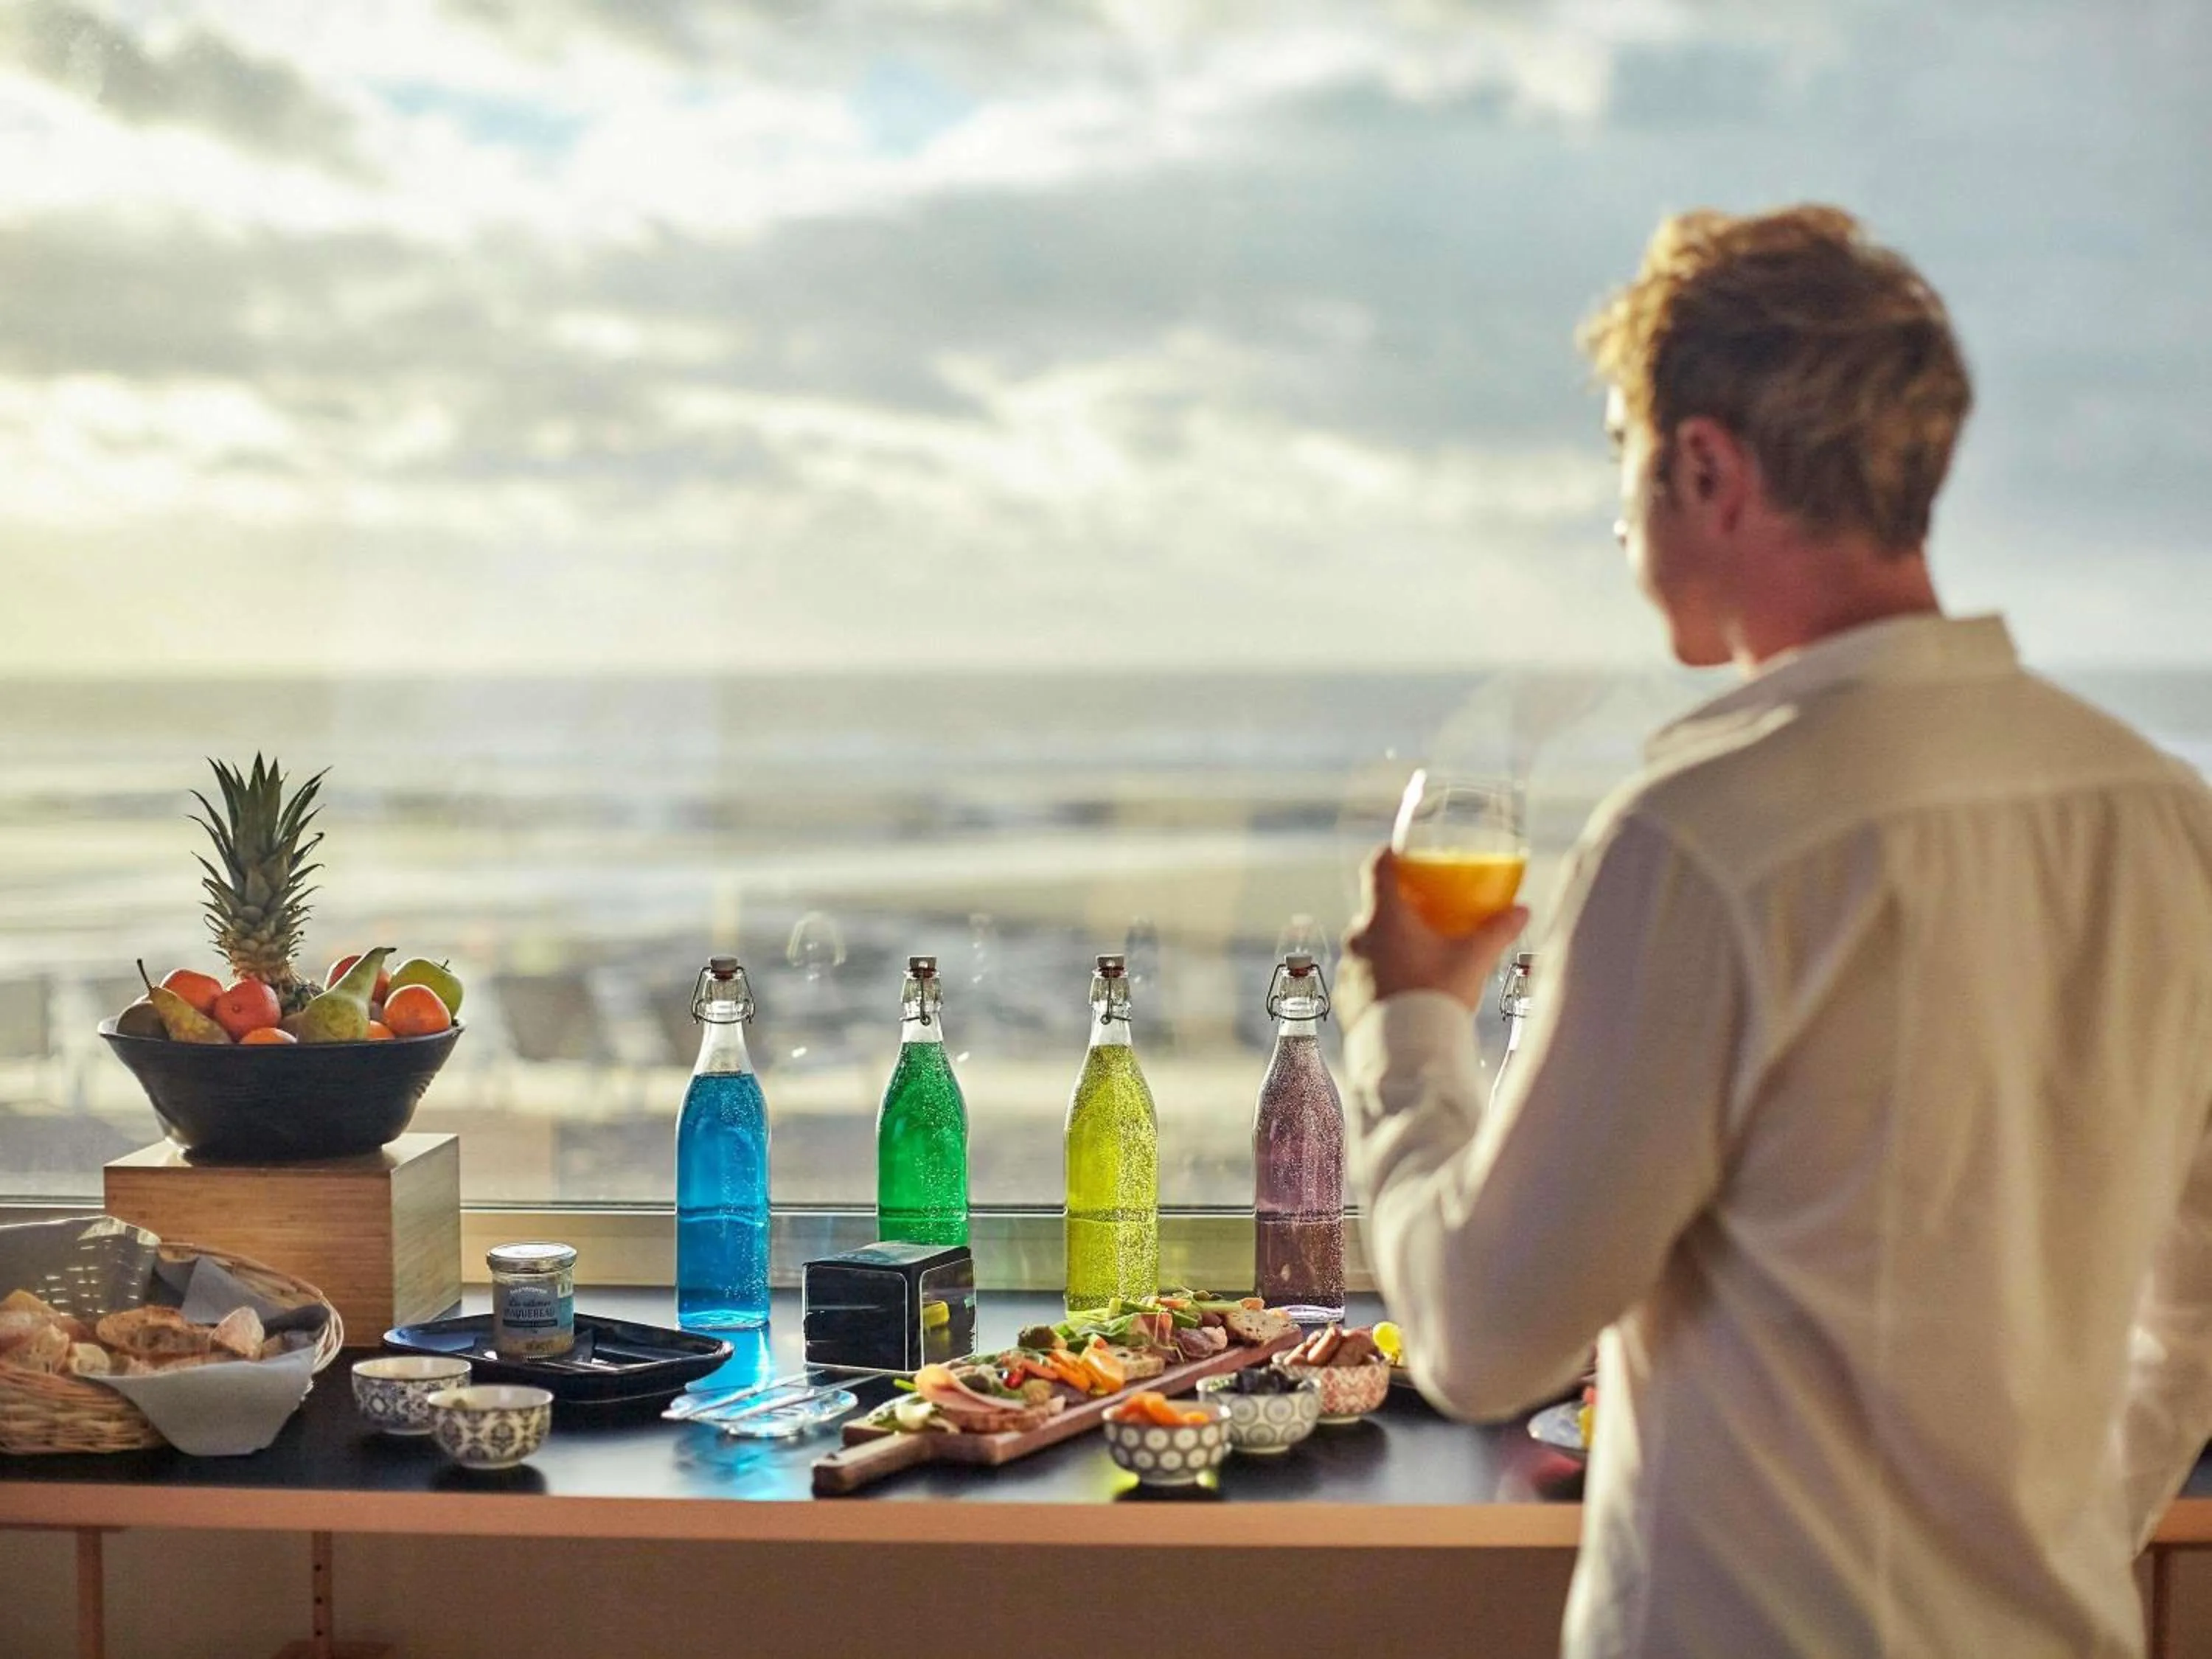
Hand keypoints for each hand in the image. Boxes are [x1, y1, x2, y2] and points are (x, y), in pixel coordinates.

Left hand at [1339, 848, 1530, 1026]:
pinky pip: (1363, 975)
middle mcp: (1359, 938)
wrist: (1409, 1054)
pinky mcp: (1346, 997)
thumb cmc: (1438, 999)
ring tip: (1418, 955)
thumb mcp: (1473, 960)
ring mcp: (1349, 969)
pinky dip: (1380, 974)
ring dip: (1389, 943)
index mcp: (1385, 918)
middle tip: (1424, 912)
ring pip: (1368, 943)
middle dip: (1399, 907)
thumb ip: (1497, 931)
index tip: (1402, 854)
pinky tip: (1404, 988)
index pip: (1377, 868)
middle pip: (1375, 908)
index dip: (1390, 855)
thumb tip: (1521, 911)